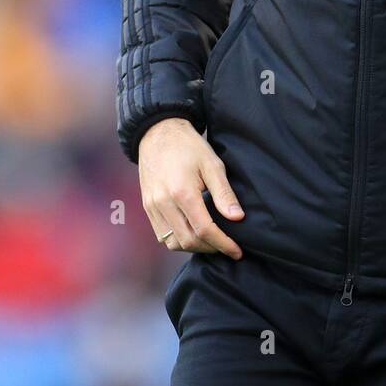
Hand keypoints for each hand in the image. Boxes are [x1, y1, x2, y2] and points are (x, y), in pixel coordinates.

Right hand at [138, 117, 244, 257]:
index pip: (204, 230)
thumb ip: (224, 193)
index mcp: (182, 192)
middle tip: (228, 246)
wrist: (158, 133)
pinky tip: (194, 233)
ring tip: (212, 240)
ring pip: (173, 242)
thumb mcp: (213, 164)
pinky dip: (179, 240)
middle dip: (211, 248)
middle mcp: (163, 203)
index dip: (223, 244)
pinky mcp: (147, 207)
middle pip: (188, 241)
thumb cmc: (189, 147)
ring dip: (194, 246)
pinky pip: (162, 235)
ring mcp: (152, 207)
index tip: (238, 251)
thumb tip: (238, 218)